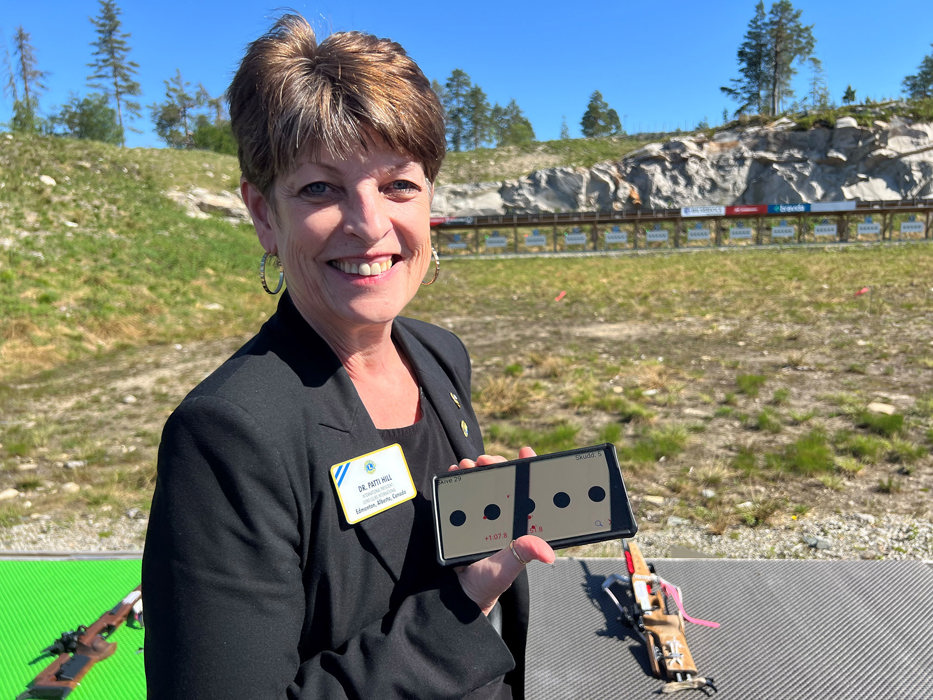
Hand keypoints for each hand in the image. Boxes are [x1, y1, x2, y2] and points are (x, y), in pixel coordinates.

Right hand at [449, 447, 555, 615]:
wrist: (456, 595)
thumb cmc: (487, 584)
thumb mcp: (507, 569)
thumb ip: (522, 555)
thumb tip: (547, 551)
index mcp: (519, 526)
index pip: (529, 493)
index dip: (530, 470)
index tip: (526, 453)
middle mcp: (502, 518)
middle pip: (503, 482)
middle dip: (496, 465)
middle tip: (485, 460)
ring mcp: (482, 516)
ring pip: (482, 485)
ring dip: (475, 470)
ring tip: (467, 464)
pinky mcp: (462, 519)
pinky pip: (461, 495)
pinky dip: (457, 480)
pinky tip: (454, 472)